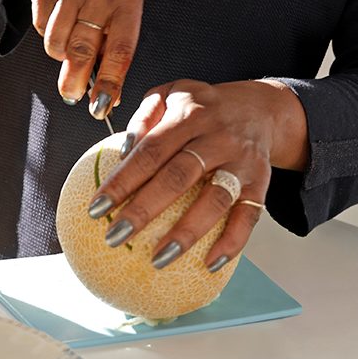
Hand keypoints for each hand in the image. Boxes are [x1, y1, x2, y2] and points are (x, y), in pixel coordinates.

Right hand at [4, 0, 142, 113]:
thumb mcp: (121, 6)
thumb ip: (115, 46)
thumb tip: (109, 96)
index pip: (120, 49)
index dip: (110, 82)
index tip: (101, 106)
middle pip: (82, 48)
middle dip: (74, 79)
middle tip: (71, 95)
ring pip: (56, 41)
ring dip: (59, 53)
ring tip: (66, 45)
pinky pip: (40, 26)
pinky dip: (46, 33)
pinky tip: (56, 19)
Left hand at [88, 79, 307, 269]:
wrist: (261, 109)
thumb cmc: (202, 109)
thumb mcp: (171, 94)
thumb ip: (144, 117)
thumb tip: (122, 152)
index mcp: (189, 115)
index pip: (150, 150)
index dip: (122, 180)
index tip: (96, 208)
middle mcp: (217, 138)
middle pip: (178, 177)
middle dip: (144, 210)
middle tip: (115, 237)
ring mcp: (241, 162)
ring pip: (214, 200)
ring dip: (186, 233)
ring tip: (158, 259)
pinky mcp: (260, 183)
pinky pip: (249, 216)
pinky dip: (232, 242)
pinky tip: (209, 264)